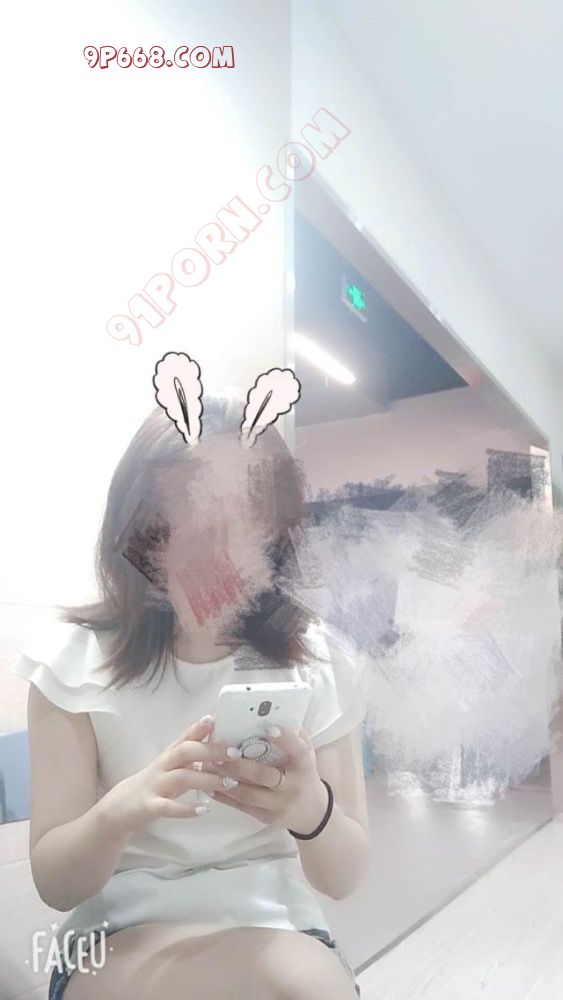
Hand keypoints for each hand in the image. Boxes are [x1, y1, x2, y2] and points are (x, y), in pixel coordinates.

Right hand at [99, 716, 238, 835]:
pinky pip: (168, 807)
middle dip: (210, 750)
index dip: (201, 727)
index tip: (218, 718)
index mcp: (170, 755)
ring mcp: (155, 785)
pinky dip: (186, 809)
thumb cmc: (154, 784)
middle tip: (235, 753)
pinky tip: (203, 810)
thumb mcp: (173, 768)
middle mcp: (162, 766)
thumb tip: (221, 748)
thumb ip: (193, 759)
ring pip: (181, 777)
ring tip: (229, 783)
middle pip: (185, 751)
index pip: (185, 736)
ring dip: (206, 779)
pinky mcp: (149, 806)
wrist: (119, 808)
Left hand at [202, 723, 328, 834]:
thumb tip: (272, 711)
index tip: (267, 727)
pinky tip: (210, 786)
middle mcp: (293, 786)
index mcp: (304, 766)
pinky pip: (242, 807)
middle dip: (241, 764)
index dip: (284, 739)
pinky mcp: (266, 817)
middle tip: (222, 751)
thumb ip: (294, 734)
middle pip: (265, 775)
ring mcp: (279, 805)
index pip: (296, 750)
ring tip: (209, 766)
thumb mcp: (306, 753)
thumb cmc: (303, 773)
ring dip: (227, 780)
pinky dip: (225, 797)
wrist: (311, 812)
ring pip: (249, 794)